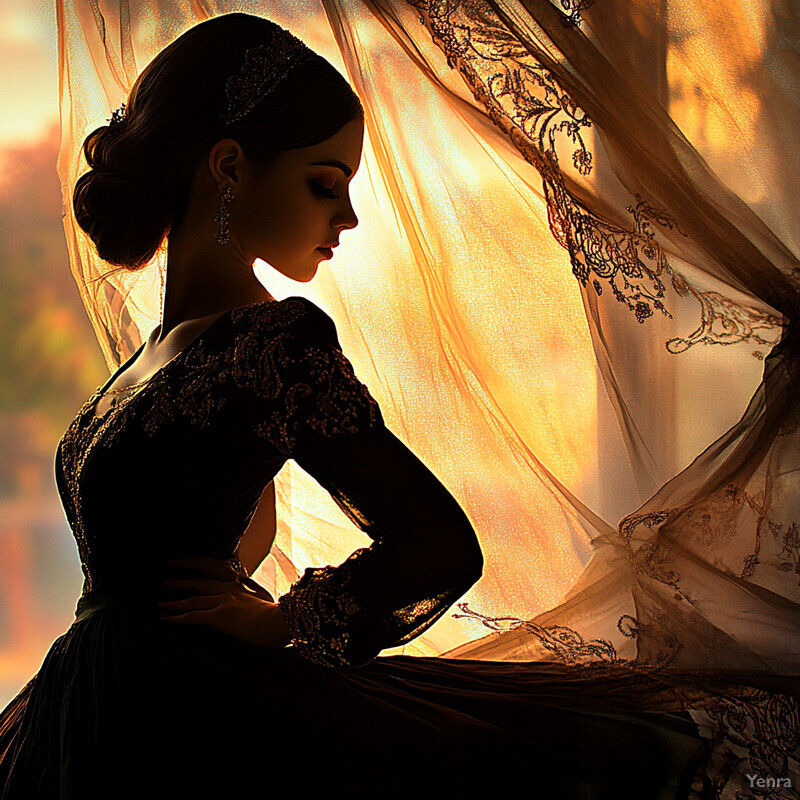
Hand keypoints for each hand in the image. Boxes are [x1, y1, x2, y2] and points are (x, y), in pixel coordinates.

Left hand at [157, 556, 290, 649]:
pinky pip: (193, 617)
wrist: (283, 622)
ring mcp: (225, 601)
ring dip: (174, 601)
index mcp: (241, 586)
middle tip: (166, 579)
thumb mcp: (267, 599)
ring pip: (193, 599)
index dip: (198, 567)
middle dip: (181, 580)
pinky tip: (164, 619)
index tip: (185, 565)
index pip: (215, 572)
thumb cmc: (279, 616)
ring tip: (159, 603)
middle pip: (201, 581)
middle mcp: (231, 590)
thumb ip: (254, 590)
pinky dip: (176, 618)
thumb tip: (247, 582)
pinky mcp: (221, 615)